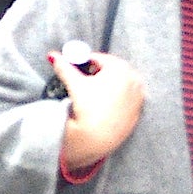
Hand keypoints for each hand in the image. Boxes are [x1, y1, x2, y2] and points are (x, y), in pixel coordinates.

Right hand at [55, 51, 145, 171]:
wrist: (97, 137)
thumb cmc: (88, 108)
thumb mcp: (75, 84)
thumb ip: (64, 67)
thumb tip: (53, 56)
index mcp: (120, 68)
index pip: (99, 59)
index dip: (85, 62)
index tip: (77, 67)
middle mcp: (134, 79)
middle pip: (112, 69)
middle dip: (97, 73)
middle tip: (84, 80)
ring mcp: (139, 95)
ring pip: (120, 83)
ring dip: (108, 84)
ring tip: (93, 94)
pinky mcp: (139, 109)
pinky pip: (126, 97)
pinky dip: (117, 97)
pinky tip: (104, 105)